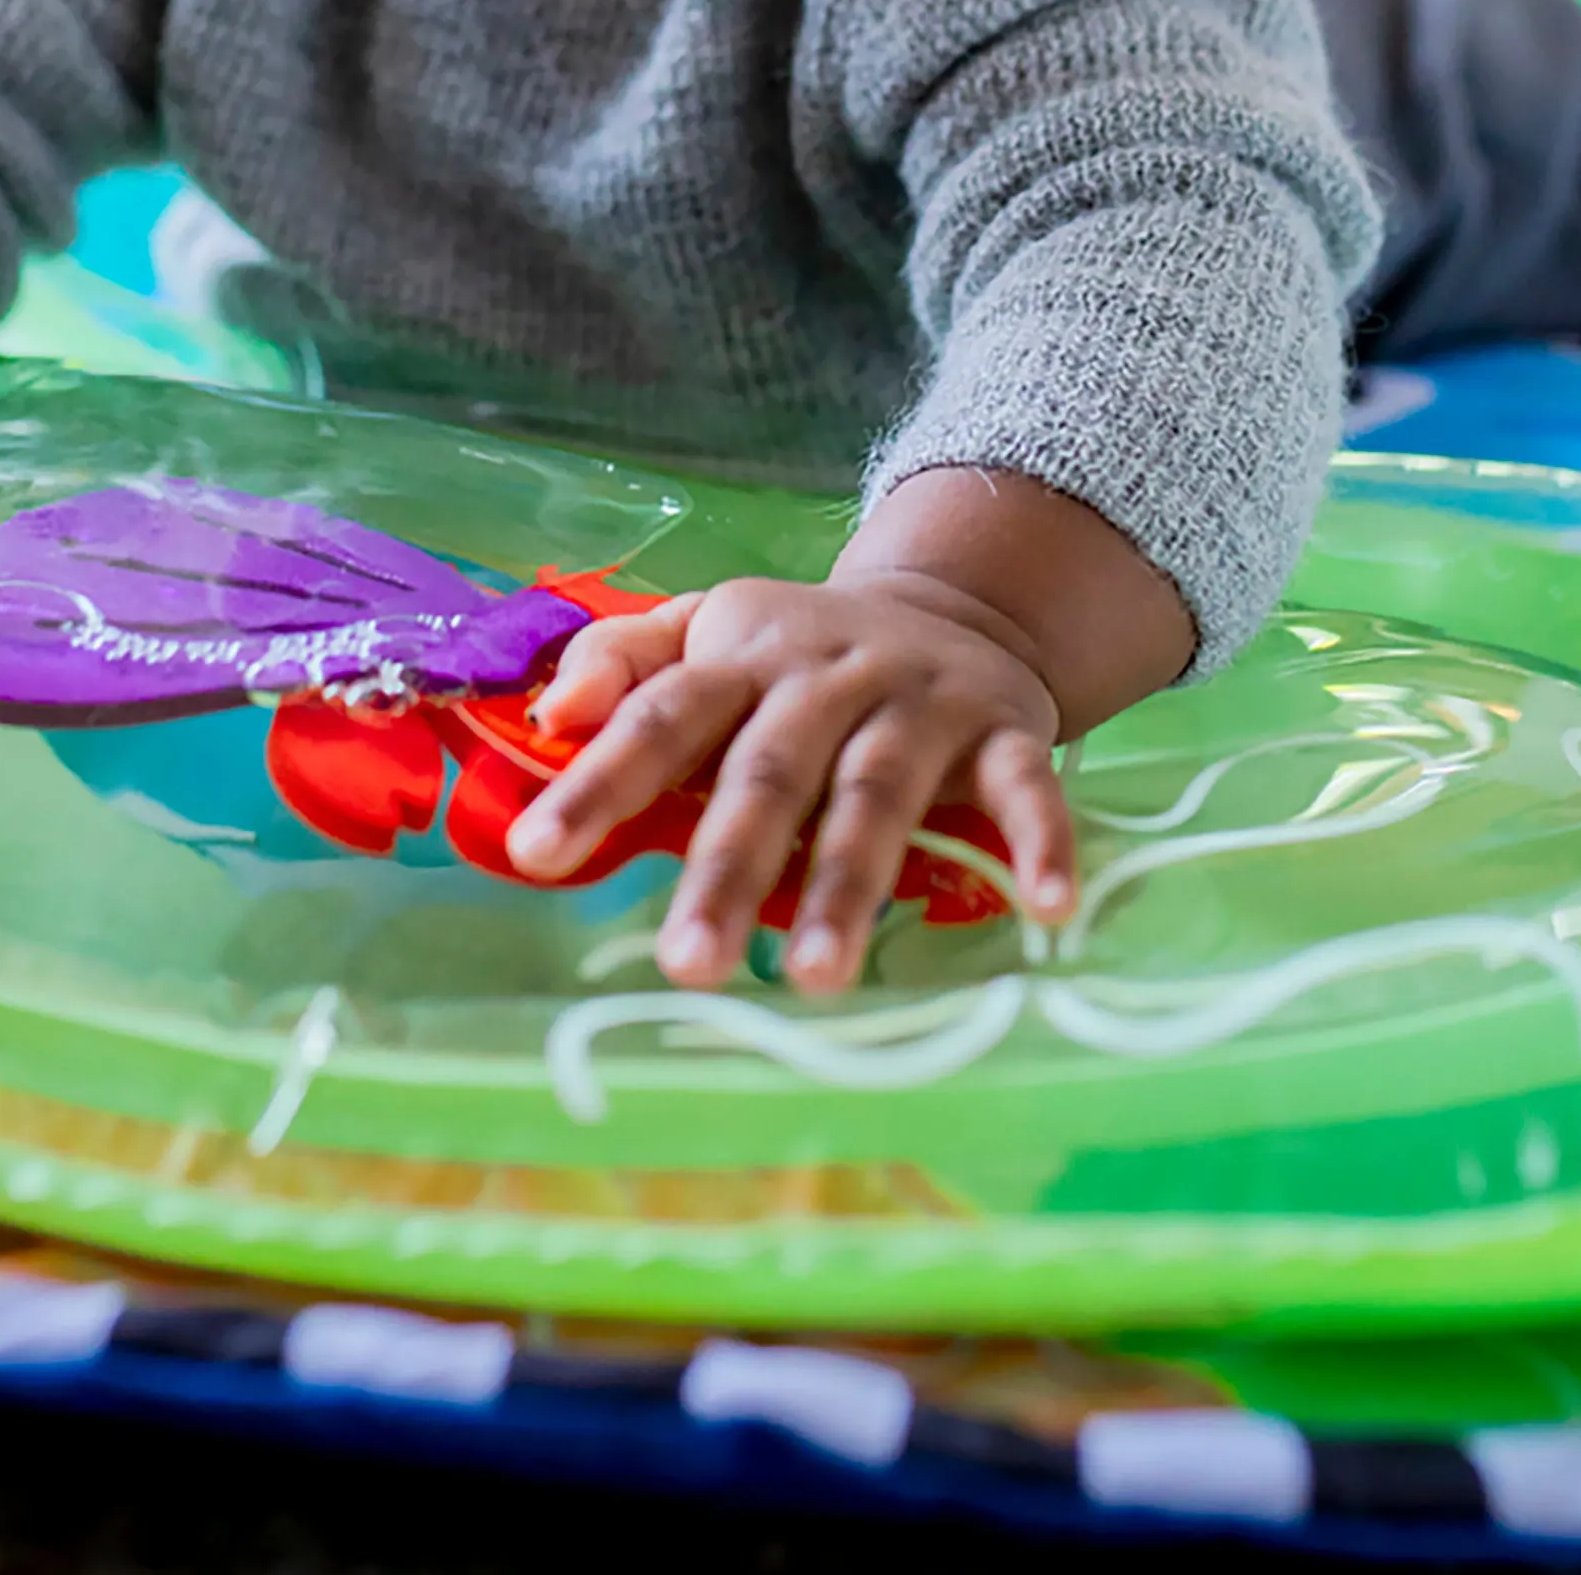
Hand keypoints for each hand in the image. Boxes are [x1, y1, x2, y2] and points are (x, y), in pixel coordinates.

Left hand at [502, 467, 1194, 995]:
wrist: (956, 603)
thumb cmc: (801, 651)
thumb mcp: (705, 628)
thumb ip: (621, 659)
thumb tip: (548, 715)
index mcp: (743, 657)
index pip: (661, 717)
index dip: (598, 781)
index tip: (536, 855)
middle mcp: (827, 677)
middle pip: (770, 774)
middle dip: (726, 868)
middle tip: (687, 965)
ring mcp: (918, 703)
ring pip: (879, 794)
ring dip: (850, 882)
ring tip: (817, 977)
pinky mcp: (1005, 728)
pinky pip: (1025, 786)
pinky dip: (1039, 841)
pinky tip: (1044, 909)